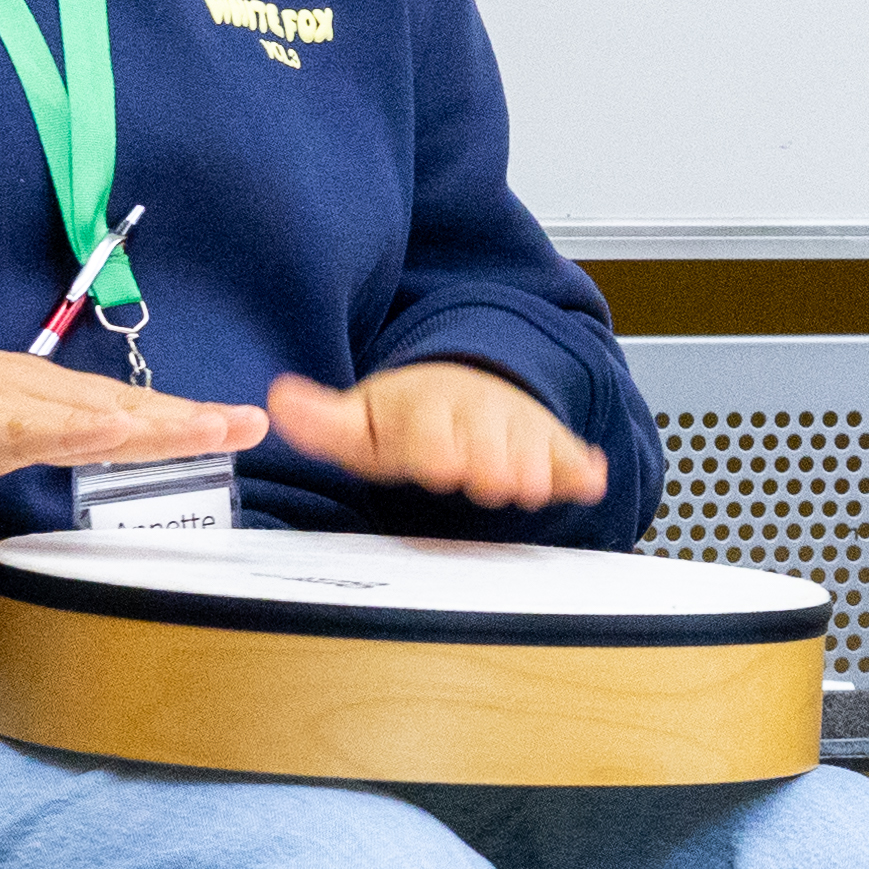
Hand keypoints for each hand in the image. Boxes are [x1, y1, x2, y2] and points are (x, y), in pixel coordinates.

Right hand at [0, 344, 264, 492]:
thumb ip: (44, 438)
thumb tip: (100, 448)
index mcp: (42, 396)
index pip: (126, 409)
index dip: (184, 418)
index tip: (241, 427)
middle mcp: (32, 389)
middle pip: (123, 406)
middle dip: (190, 418)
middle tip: (252, 424)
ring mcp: (0, 402)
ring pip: (89, 413)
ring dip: (153, 420)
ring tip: (209, 426)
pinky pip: (26, 429)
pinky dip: (73, 431)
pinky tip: (114, 430)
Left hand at [262, 360, 608, 510]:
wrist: (465, 384)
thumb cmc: (409, 418)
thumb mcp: (359, 420)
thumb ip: (322, 421)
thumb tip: (278, 402)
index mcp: (424, 409)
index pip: (430, 430)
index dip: (435, 447)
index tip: (438, 463)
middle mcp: (474, 414)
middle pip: (486, 440)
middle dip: (489, 461)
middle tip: (493, 480)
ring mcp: (514, 427)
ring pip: (529, 448)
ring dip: (534, 466)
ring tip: (531, 485)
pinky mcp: (549, 442)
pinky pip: (569, 454)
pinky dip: (581, 466)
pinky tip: (590, 478)